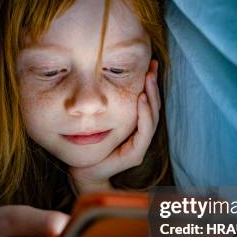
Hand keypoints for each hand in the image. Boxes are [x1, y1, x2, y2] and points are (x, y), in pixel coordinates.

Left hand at [70, 60, 160, 193]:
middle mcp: (140, 136)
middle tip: (153, 66)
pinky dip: (144, 115)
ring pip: (152, 119)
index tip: (150, 64)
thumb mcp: (98, 119)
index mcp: (134, 127)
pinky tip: (141, 99)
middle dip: (154, 86)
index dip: (150, 84)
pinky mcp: (134, 156)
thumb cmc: (89, 145)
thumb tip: (103, 75)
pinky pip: (144, 133)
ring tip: (149, 79)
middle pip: (154, 108)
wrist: (82, 172)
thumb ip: (106, 104)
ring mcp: (139, 147)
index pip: (148, 103)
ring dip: (152, 97)